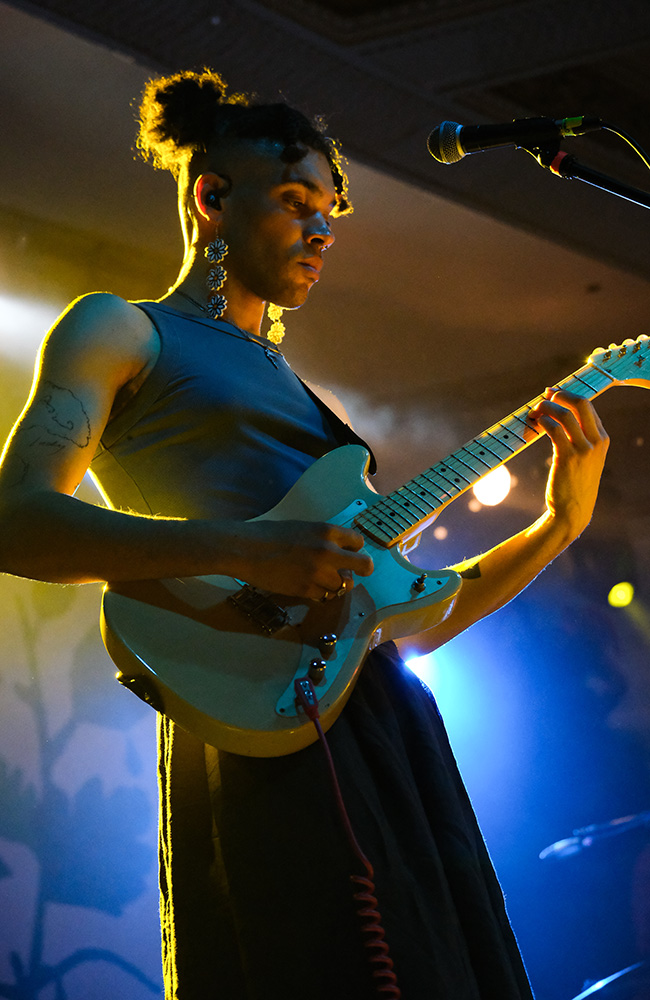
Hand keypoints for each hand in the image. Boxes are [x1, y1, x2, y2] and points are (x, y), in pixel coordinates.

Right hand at [222, 519, 373, 600]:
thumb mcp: (302, 528)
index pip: (358, 542)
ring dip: (336, 584)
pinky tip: (309, 586)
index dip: (354, 549)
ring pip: (344, 585)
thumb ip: (323, 538)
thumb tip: (338, 550)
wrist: (245, 550)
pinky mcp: (306, 590)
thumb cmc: (269, 534)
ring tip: (323, 580)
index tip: (348, 552)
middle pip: (364, 565)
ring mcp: (318, 573)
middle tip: (355, 572)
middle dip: (363, 569)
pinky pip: (324, 596)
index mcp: (326, 531)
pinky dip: (320, 593)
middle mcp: (327, 551)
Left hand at [528, 388, 608, 538]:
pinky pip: (553, 429)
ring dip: (546, 407)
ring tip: (534, 411)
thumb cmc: (575, 484)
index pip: (588, 407)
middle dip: (561, 394)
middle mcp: (596, 442)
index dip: (568, 396)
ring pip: (564, 414)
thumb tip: (560, 416)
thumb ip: (580, 439)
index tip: (553, 394)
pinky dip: (542, 422)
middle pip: (582, 403)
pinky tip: (535, 424)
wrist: (573, 511)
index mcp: (603, 439)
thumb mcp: (586, 459)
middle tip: (545, 395)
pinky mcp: (567, 457)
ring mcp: (583, 450)